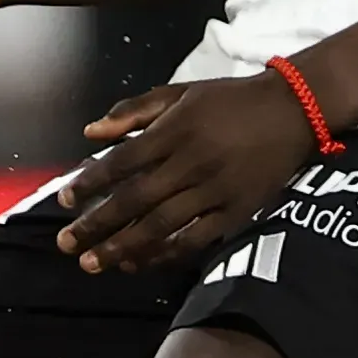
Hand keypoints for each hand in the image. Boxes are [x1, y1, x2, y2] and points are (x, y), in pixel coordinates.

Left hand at [52, 74, 318, 273]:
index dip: (89, 183)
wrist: (292, 111)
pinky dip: (165, 254)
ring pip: (161, 225)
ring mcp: (214, 191)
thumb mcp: (180, 93)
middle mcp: (191, 162)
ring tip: (93, 264)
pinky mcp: (235, 212)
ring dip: (123, 247)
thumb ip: (133, 110)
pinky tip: (139, 264)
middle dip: (96, 224)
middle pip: (135, 199)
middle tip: (66, 244)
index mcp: (175, 130)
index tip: (64, 202)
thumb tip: (89, 133)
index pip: (121, 161)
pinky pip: (194, 240)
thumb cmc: (228, 101)